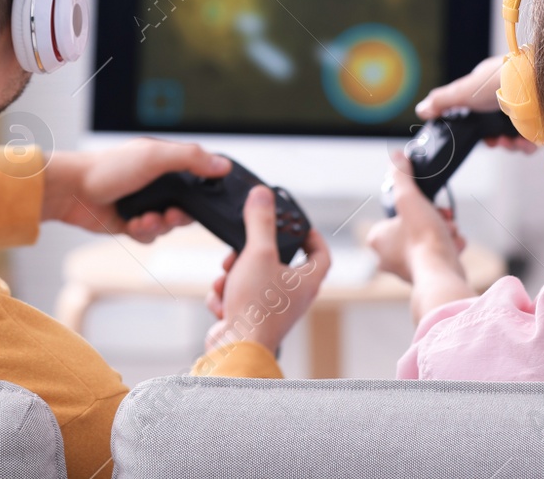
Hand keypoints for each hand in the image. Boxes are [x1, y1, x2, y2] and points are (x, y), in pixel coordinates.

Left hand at [42, 139, 230, 242]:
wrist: (74, 191)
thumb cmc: (110, 167)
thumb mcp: (155, 156)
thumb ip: (191, 159)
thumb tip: (224, 165)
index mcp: (166, 163)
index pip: (198, 179)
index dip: (204, 193)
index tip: (203, 202)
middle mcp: (158, 184)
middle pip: (187, 208)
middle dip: (180, 216)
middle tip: (170, 215)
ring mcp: (145, 204)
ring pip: (168, 226)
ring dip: (158, 226)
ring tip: (144, 219)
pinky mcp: (132, 223)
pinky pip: (150, 237)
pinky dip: (144, 233)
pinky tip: (132, 224)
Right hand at [202, 186, 331, 354]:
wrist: (235, 349)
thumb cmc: (256, 307)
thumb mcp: (258, 253)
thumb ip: (260, 222)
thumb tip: (262, 194)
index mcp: (306, 281)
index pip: (320, 253)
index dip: (312, 236)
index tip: (297, 224)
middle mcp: (293, 297)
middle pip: (277, 263)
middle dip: (252, 254)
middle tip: (240, 251)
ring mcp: (272, 310)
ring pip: (252, 278)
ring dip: (233, 276)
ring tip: (226, 280)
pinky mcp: (251, 319)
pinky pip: (238, 297)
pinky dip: (226, 296)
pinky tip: (222, 302)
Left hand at [366, 151, 473, 321]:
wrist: (442, 274)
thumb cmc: (422, 239)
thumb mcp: (409, 198)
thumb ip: (401, 176)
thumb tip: (396, 156)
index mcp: (377, 239)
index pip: (396, 213)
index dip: (416, 205)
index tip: (428, 204)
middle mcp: (387, 257)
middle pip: (415, 224)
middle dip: (434, 218)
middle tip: (443, 217)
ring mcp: (407, 268)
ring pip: (430, 238)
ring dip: (445, 231)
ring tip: (449, 232)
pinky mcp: (426, 276)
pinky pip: (440, 253)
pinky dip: (450, 247)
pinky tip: (454, 246)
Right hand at [415, 56, 537, 153]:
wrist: (534, 83)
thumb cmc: (498, 81)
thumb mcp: (462, 90)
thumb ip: (442, 101)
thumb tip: (421, 109)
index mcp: (490, 87)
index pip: (480, 112)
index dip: (477, 128)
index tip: (477, 136)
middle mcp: (510, 97)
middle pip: (497, 127)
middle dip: (493, 139)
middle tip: (494, 142)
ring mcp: (527, 109)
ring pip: (514, 135)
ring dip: (509, 144)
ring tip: (510, 143)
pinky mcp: (543, 120)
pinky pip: (533, 139)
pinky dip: (527, 144)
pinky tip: (524, 142)